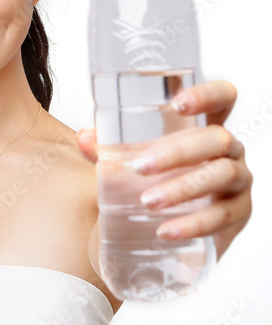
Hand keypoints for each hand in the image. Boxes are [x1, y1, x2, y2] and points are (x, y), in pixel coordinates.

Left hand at [76, 79, 253, 260]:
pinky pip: (221, 217)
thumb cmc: (156, 180)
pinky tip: (166, 231)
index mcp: (205, 126)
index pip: (223, 97)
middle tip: (140, 166)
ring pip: (221, 175)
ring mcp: (238, 181)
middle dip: (178, 151)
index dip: (208, 94)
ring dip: (182, 188)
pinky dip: (192, 224)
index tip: (177, 104)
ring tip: (147, 201)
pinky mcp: (238, 214)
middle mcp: (228, 149)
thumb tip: (85, 138)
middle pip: (217, 138)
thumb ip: (108, 148)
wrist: (166, 227)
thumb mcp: (132, 160)